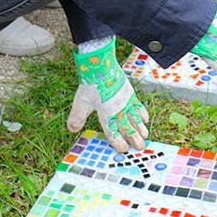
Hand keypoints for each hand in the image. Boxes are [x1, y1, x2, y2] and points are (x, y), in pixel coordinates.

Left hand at [68, 36, 148, 151]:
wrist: (101, 66)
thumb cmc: (91, 85)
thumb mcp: (80, 103)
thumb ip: (76, 118)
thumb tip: (71, 130)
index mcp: (107, 116)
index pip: (114, 135)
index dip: (119, 144)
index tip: (123, 149)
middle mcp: (119, 112)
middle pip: (129, 129)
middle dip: (134, 140)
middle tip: (139, 148)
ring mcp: (126, 102)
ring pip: (136, 120)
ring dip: (141, 129)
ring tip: (145, 137)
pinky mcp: (130, 93)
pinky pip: (138, 107)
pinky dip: (142, 114)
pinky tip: (145, 119)